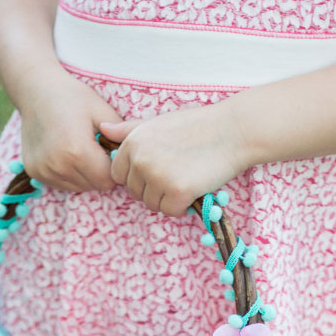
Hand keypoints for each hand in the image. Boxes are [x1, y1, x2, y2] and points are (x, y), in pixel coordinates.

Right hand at [19, 68, 123, 192]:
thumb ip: (122, 137)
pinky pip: (63, 183)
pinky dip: (69, 173)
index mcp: (77, 152)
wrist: (35, 90)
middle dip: (100, 171)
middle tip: (96, 148)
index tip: (110, 151)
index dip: (114, 167)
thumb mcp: (102, 111)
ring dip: (85, 174)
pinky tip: (66, 153)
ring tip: (80, 149)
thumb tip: (135, 157)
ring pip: (79, 187)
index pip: (108, 180)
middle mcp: (59, 166)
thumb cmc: (73, 97)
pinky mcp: (35, 172)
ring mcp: (44, 171)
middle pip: (94, 185)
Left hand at [99, 102, 250, 215]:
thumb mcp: (157, 123)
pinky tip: (194, 187)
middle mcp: (140, 159)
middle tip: (178, 171)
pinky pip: (170, 211)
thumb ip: (129, 130)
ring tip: (187, 176)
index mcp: (132, 142)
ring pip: (152, 204)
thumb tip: (103, 130)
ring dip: (169, 198)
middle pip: (135, 192)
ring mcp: (158, 176)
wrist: (232, 130)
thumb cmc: (196, 126)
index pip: (118, 175)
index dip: (139, 176)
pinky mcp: (177, 191)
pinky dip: (183, 206)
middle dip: (154, 188)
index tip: (160, 167)